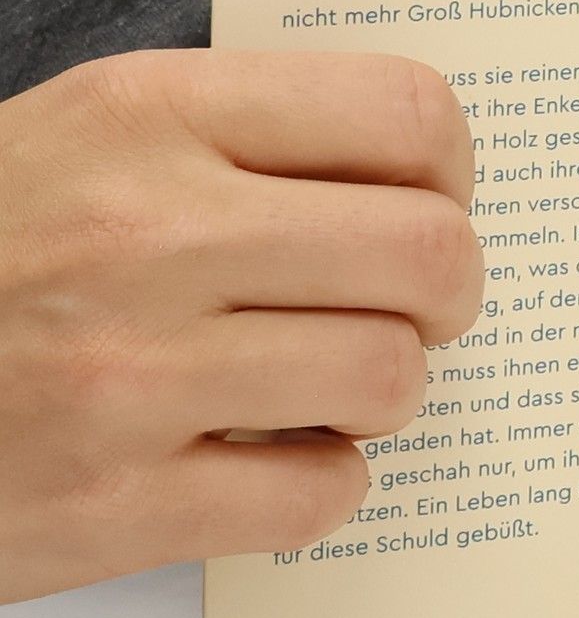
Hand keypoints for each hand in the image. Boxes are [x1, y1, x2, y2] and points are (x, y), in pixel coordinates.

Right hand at [0, 49, 482, 602]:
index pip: (403, 113)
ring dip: (385, 392)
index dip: (450, 169)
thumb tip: (420, 173)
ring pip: (390, 375)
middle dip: (447, 292)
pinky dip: (322, 485)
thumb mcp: (89, 137)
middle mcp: (146, 234)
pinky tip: (269, 460)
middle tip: (411, 309)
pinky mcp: (115, 504)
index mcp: (148, 116)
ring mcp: (128, 375)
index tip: (427, 202)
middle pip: (429, 252)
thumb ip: (244, 138)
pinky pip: (320, 493)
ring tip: (327, 386)